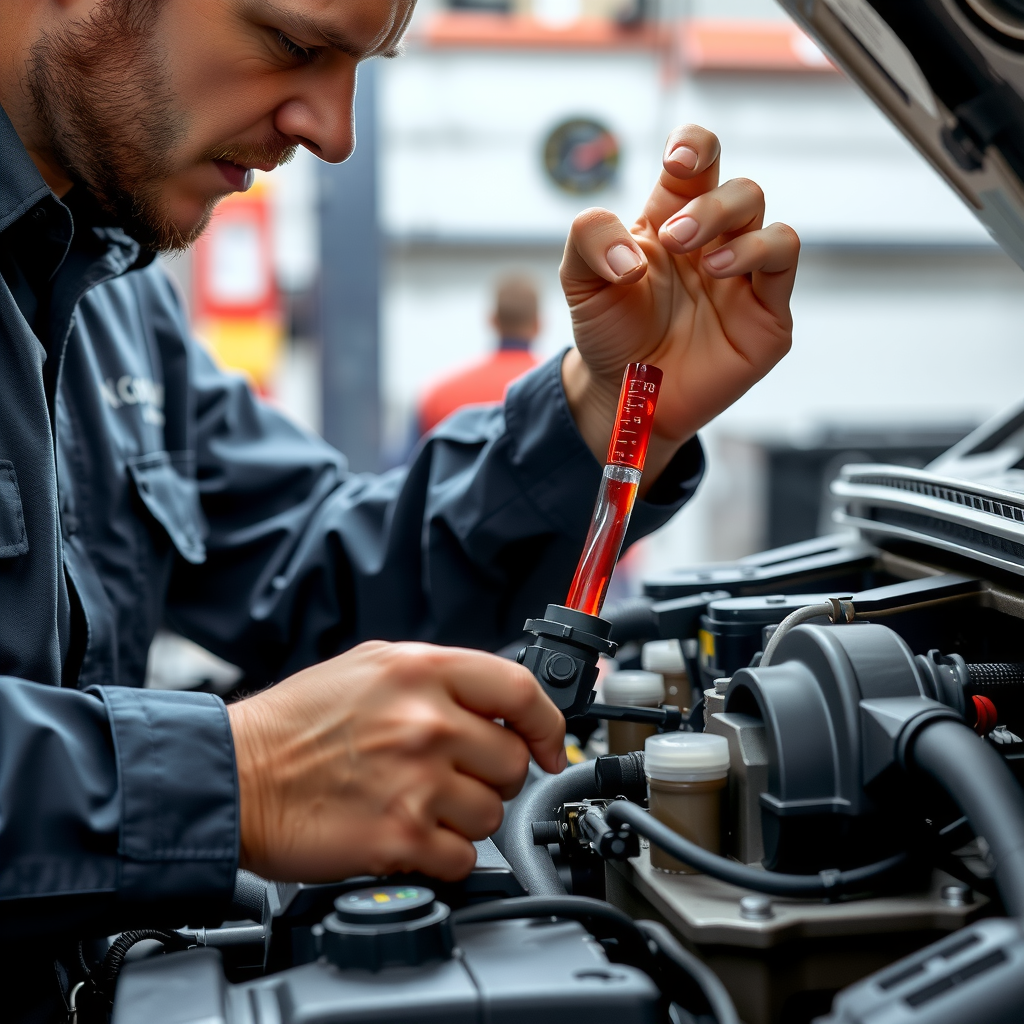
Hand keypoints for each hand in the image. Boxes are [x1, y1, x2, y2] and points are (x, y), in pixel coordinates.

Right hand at [227, 641, 565, 882]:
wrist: (233, 776)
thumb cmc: (294, 724)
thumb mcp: (370, 666)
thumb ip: (437, 677)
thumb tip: (496, 702)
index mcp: (421, 671)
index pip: (520, 692)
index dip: (548, 723)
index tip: (549, 746)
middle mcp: (426, 722)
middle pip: (512, 761)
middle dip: (490, 776)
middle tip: (451, 777)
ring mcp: (416, 781)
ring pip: (492, 814)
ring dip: (463, 818)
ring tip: (417, 804)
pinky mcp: (400, 838)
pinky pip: (462, 858)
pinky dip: (442, 856)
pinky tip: (408, 836)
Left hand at [560, 124, 799, 489]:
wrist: (623, 396)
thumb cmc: (608, 333)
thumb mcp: (579, 281)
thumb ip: (590, 240)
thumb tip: (632, 251)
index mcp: (672, 219)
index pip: (699, 161)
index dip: (696, 147)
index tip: (677, 161)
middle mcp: (715, 242)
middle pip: (741, 191)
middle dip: (710, 205)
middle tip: (674, 237)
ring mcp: (744, 278)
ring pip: (770, 224)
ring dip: (736, 229)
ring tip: (701, 262)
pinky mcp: (766, 315)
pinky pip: (783, 265)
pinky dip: (760, 255)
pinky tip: (720, 273)